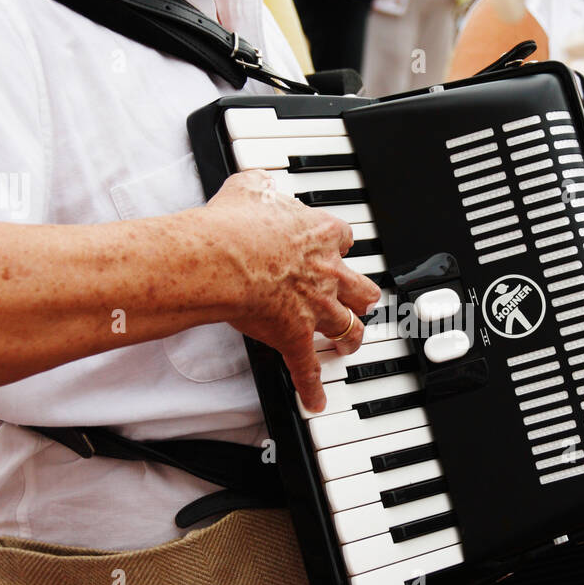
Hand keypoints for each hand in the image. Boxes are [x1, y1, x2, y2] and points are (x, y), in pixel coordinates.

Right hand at [195, 170, 380, 412]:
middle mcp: (326, 273)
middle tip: (361, 300)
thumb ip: (261, 185)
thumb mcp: (250, 186)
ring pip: (349, 326)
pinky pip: (308, 368)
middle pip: (361, 288)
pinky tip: (316, 401)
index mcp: (319, 235)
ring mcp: (314, 308)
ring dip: (351, 337)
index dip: (339, 244)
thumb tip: (258, 182)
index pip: (343, 238)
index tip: (335, 246)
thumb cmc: (234, 224)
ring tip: (349, 345)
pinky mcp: (295, 336)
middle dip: (362, 296)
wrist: (221, 259)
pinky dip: (312, 387)